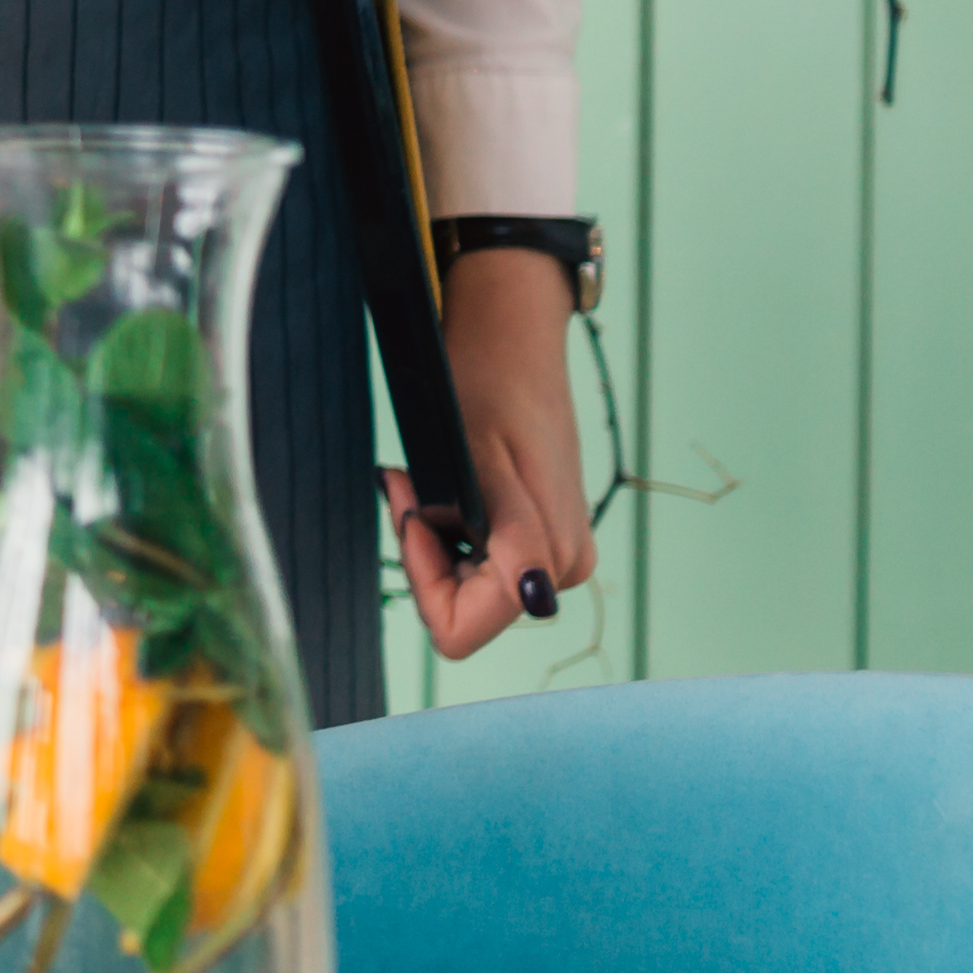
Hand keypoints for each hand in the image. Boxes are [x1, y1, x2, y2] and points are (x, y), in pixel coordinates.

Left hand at [393, 244, 598, 657]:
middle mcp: (559, 570)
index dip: (422, 577)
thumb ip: (514, 538)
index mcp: (545, 562)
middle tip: (414, 484)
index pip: (459, 629)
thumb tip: (537, 597)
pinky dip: (449, 527)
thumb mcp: (481, 464)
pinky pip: (477, 560)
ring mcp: (553, 555)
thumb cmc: (484, 392)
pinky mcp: (541, 537)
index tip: (416, 511)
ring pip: (464, 584)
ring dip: (435, 537)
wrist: (509, 343)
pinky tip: (448, 485)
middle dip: (425, 553)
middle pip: (459, 608)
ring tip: (429, 478)